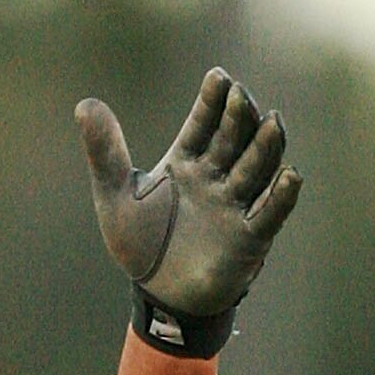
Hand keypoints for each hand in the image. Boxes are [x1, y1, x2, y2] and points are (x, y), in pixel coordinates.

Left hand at [77, 69, 300, 321]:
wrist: (158, 296)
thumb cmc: (141, 244)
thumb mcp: (116, 197)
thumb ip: (105, 153)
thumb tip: (84, 105)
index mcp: (188, 160)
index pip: (204, 124)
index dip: (212, 102)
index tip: (218, 78)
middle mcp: (217, 176)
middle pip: (234, 139)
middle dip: (239, 118)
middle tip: (241, 96)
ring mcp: (235, 204)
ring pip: (256, 169)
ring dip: (266, 147)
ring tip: (272, 122)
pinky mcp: (249, 237)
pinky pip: (269, 214)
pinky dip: (281, 196)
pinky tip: (290, 176)